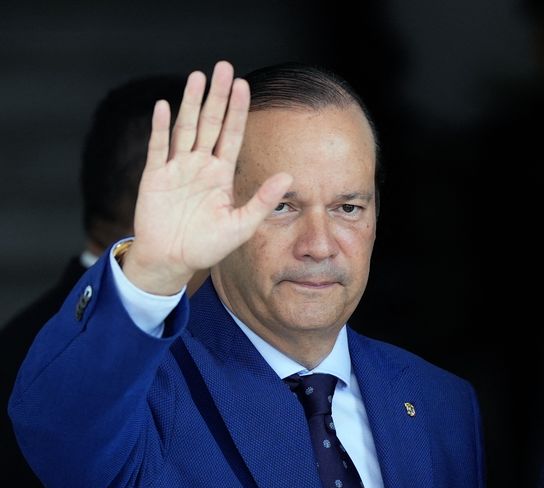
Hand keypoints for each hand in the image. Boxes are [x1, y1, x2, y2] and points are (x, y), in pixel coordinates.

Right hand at [124, 61, 292, 294]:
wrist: (172, 261)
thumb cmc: (207, 246)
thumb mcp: (241, 225)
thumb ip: (262, 200)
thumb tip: (288, 176)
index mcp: (221, 174)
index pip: (232, 135)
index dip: (237, 111)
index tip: (244, 85)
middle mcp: (200, 165)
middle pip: (210, 123)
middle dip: (217, 96)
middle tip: (223, 67)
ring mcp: (176, 169)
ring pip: (186, 128)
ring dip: (191, 103)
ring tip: (198, 76)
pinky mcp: (154, 177)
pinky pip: (158, 148)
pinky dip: (160, 127)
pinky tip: (164, 106)